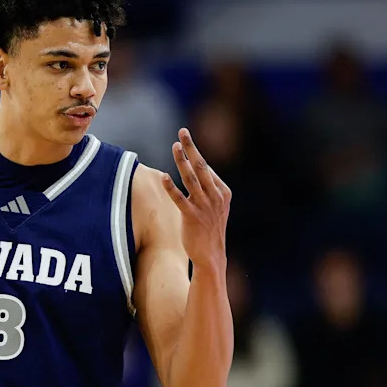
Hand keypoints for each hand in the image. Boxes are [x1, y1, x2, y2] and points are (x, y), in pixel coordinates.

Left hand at [162, 128, 230, 266]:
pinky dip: (171, 187)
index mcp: (223, 192)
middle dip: (191, 147)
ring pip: (191, 178)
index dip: (195, 152)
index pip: (207, 168)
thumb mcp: (216, 206)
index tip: (185, 139)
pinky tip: (164, 176)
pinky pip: (180, 199)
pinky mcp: (192, 217)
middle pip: (201, 166)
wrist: (211, 255)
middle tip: (182, 132)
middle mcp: (215, 196)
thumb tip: (198, 170)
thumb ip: (208, 189)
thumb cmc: (210, 229)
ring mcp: (204, 206)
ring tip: (174, 146)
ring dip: (182, 160)